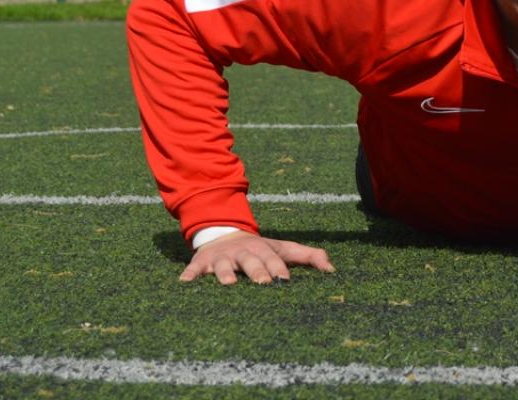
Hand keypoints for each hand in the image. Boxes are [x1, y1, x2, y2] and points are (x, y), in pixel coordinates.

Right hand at [179, 230, 335, 284]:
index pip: (274, 260)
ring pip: (224, 265)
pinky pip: (195, 269)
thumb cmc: (260, 250)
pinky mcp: (202, 262)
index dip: (280, 269)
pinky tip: (185, 284)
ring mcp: (222, 258)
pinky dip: (190, 275)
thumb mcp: (284, 249)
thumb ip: (309, 257)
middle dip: (257, 272)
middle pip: (251, 261)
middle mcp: (243, 252)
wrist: (225, 233)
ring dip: (225, 274)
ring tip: (227, 284)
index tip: (286, 281)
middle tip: (263, 283)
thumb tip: (333, 269)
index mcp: (264, 250)